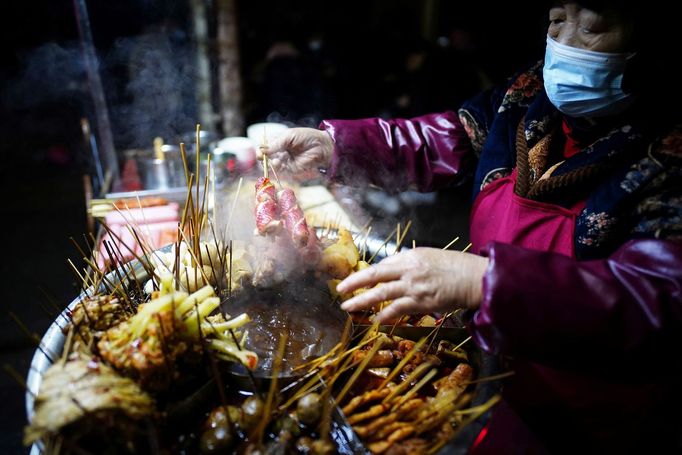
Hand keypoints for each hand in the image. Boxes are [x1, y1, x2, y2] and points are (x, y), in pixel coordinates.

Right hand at [258, 128, 333, 180]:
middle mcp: (280, 151)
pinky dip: (277, 168)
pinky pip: (280, 170)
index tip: (260, 150)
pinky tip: (278, 163)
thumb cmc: (307, 137)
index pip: (265, 145)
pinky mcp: (290, 169)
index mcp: (278, 141)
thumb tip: (261, 150)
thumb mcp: (289, 136)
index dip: (261, 148)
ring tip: (274, 160)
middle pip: (266, 156)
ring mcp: (284, 160)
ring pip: (271, 164)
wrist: (322, 146)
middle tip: (263, 156)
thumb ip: (276, 143)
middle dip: (263, 157)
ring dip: (270, 163)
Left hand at [337, 248, 488, 322]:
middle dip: (354, 282)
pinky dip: (384, 315)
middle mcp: (408, 269)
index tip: (357, 279)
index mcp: (410, 256)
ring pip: (380, 293)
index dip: (369, 273)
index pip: (384, 264)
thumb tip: (397, 268)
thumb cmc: (456, 267)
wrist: (474, 278)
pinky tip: (375, 321)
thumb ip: (412, 263)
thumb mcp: (431, 256)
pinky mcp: (420, 302)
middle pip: (374, 274)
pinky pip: (397, 309)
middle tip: (340, 289)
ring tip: (348, 307)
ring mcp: (413, 286)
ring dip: (362, 301)